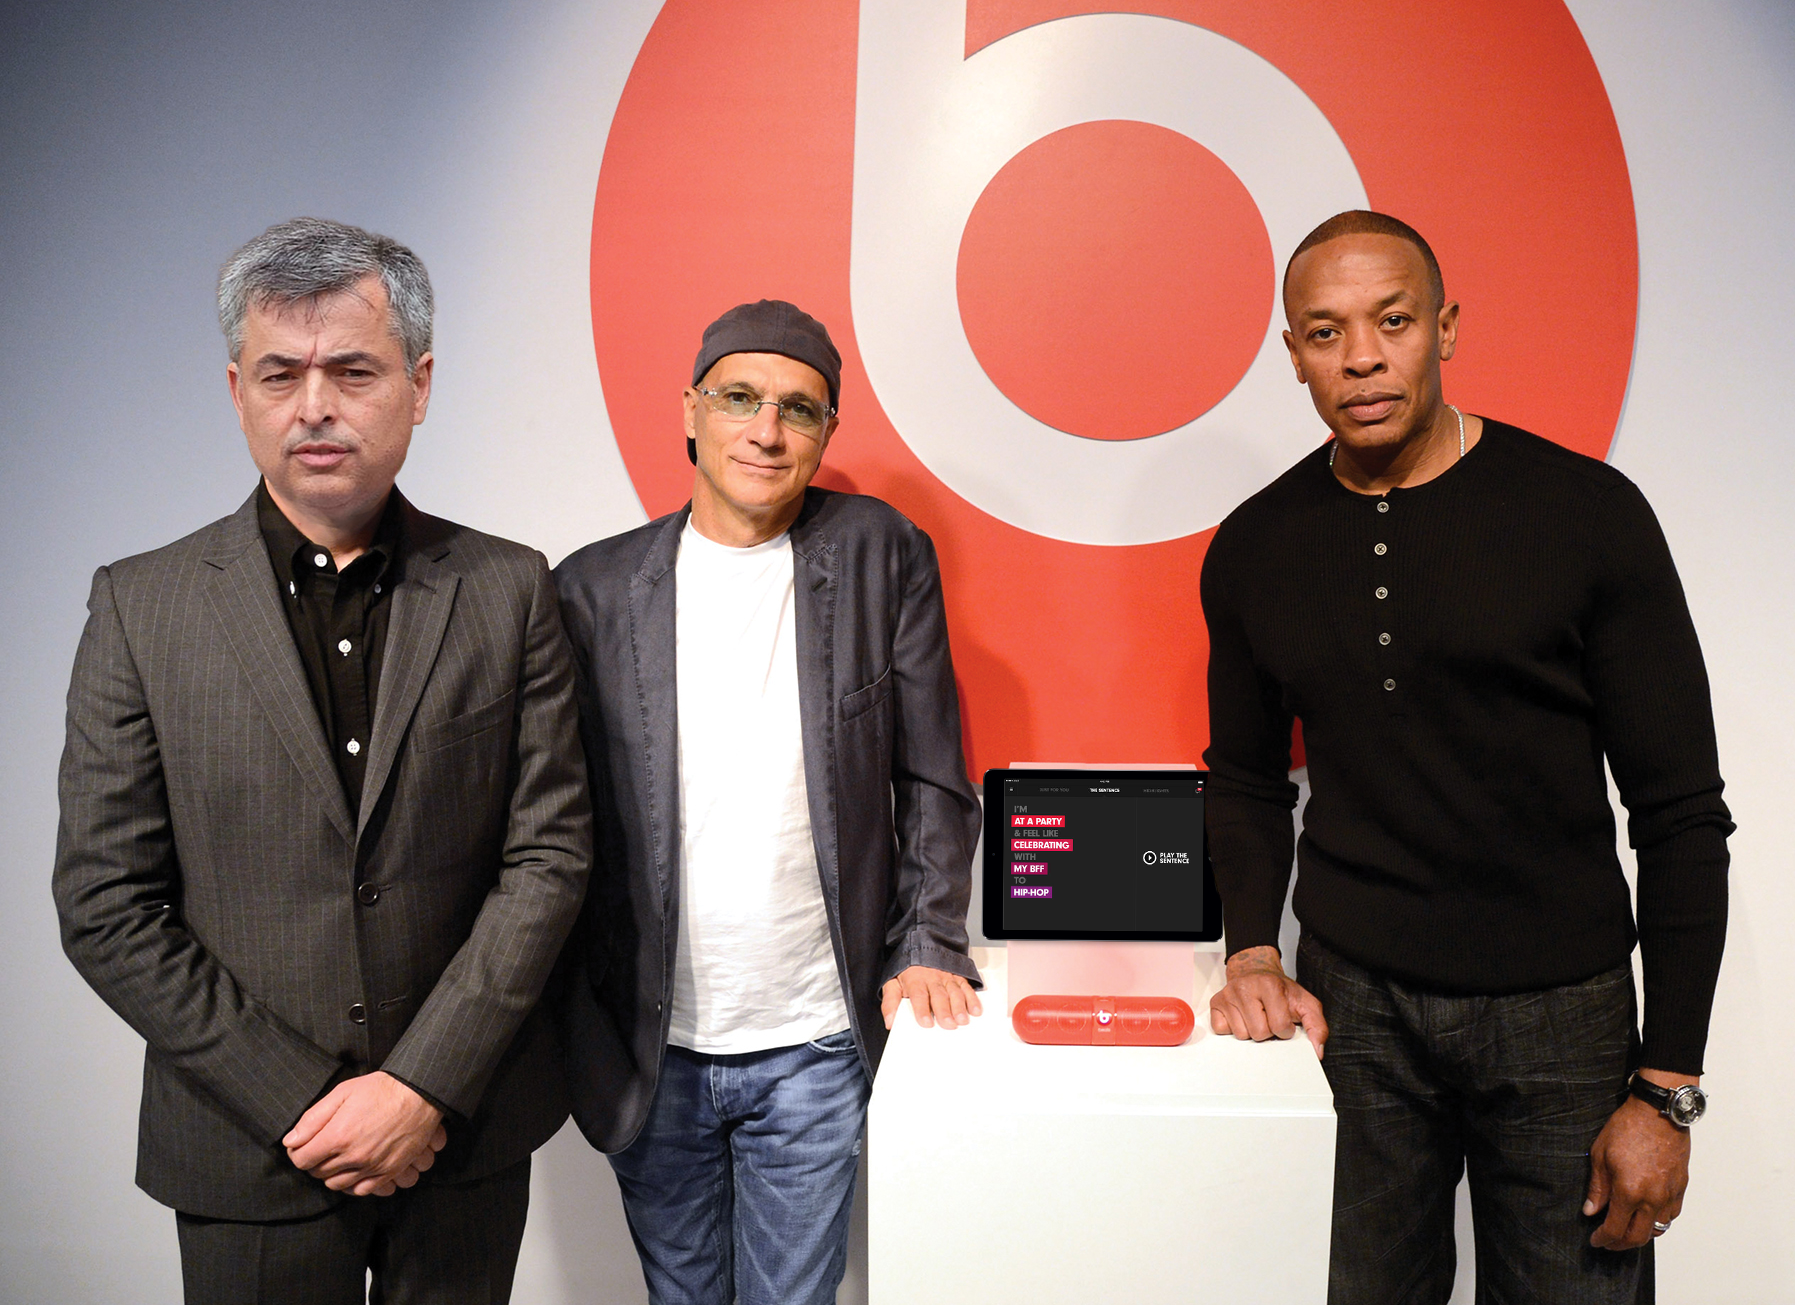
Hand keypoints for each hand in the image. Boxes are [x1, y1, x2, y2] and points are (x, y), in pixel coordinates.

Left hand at [283, 1071, 447, 1196]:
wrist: (420, 1094)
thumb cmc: (381, 1089)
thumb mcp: (342, 1093)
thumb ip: (313, 1118)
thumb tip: (290, 1141)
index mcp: (337, 1136)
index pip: (301, 1160)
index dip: (299, 1151)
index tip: (304, 1144)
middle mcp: (353, 1156)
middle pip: (318, 1173)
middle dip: (316, 1161)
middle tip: (323, 1147)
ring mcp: (372, 1166)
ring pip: (338, 1184)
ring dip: (333, 1173)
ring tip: (340, 1157)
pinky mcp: (389, 1171)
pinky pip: (362, 1190)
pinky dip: (354, 1183)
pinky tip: (356, 1169)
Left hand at [882, 965, 982, 1029]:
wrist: (920, 947)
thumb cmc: (908, 971)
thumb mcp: (893, 983)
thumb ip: (890, 1003)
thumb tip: (889, 1021)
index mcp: (916, 981)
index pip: (919, 996)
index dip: (922, 1010)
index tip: (926, 1023)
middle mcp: (932, 980)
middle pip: (939, 996)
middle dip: (944, 1011)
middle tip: (949, 1025)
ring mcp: (947, 978)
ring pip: (955, 992)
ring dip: (960, 1006)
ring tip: (962, 1020)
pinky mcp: (957, 978)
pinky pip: (966, 988)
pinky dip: (972, 999)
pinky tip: (975, 1010)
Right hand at [1208, 945, 1327, 1057]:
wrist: (1255, 971)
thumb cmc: (1279, 990)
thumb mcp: (1305, 1003)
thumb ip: (1317, 1026)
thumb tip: (1317, 1051)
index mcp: (1270, 985)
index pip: (1279, 1026)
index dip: (1285, 1029)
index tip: (1284, 1020)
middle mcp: (1245, 987)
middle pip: (1258, 1033)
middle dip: (1267, 1032)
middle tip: (1268, 1018)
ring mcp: (1227, 995)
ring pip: (1241, 1035)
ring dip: (1251, 1031)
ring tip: (1255, 1016)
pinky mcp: (1215, 1003)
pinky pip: (1223, 1030)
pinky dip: (1233, 1029)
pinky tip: (1241, 1017)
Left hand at [1583, 1070, 1693, 1248]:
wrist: (1658, 1112)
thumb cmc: (1627, 1128)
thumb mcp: (1600, 1155)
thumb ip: (1597, 1188)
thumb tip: (1591, 1211)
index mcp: (1629, 1192)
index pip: (1615, 1228)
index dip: (1603, 1239)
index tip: (1595, 1241)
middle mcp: (1653, 1199)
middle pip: (1639, 1237)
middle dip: (1620, 1244)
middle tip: (1608, 1242)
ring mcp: (1670, 1194)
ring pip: (1658, 1229)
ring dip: (1641, 1235)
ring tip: (1626, 1230)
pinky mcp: (1681, 1187)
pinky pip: (1671, 1215)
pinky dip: (1658, 1221)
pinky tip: (1647, 1216)